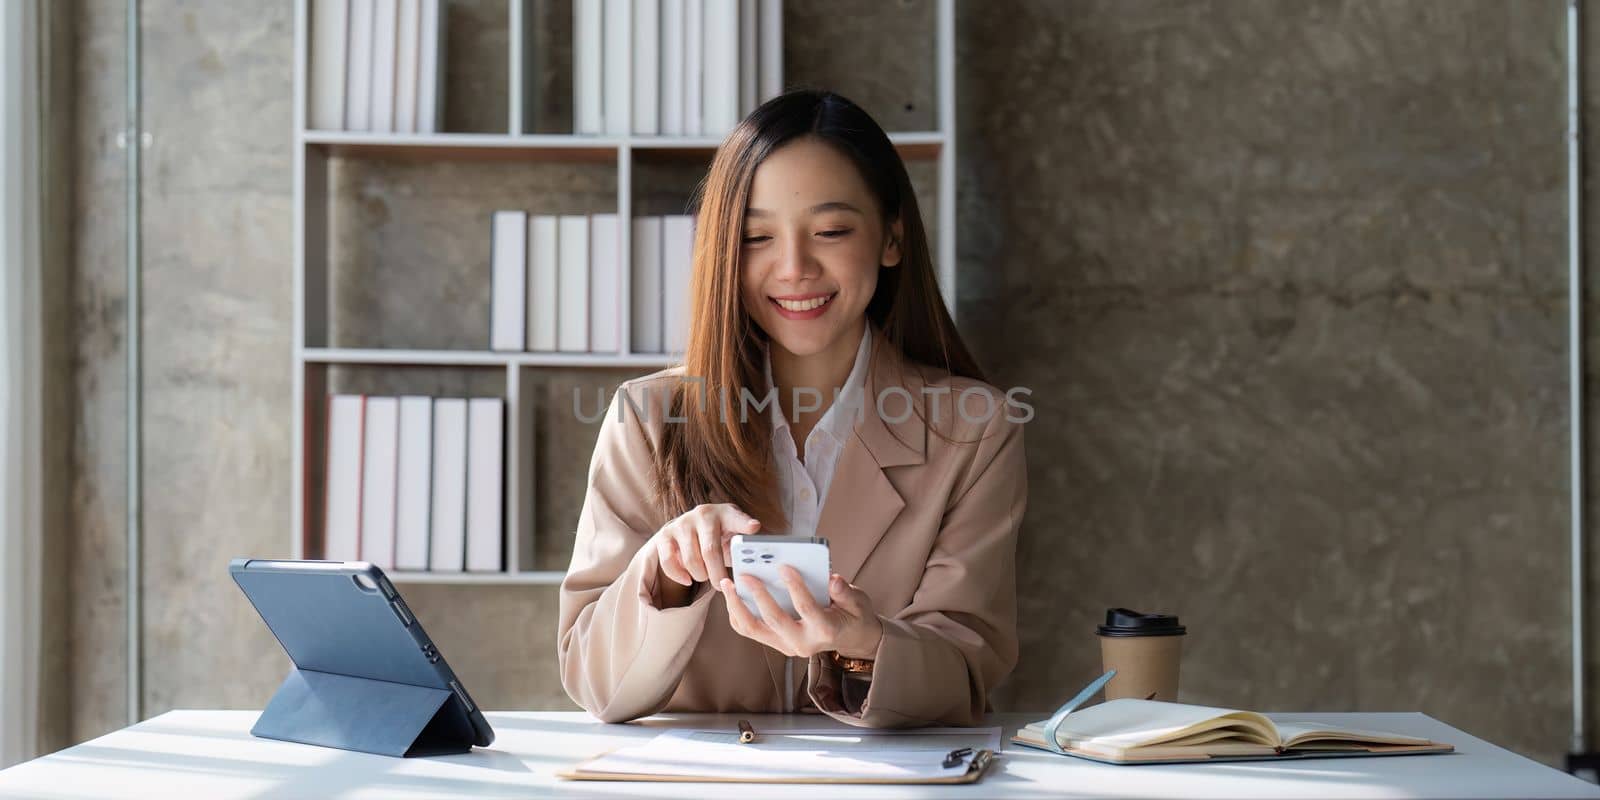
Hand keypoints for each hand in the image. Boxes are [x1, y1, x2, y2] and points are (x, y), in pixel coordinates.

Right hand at [652, 503, 760, 586]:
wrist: (687, 530)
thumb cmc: (717, 537)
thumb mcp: (733, 536)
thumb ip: (744, 547)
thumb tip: (755, 562)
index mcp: (725, 514)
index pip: (736, 518)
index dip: (744, 523)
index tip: (754, 527)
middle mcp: (703, 515)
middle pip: (711, 550)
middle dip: (717, 574)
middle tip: (722, 585)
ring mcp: (682, 523)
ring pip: (691, 559)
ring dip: (700, 575)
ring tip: (705, 576)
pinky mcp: (665, 534)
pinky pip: (669, 562)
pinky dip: (679, 576)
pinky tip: (688, 579)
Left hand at [718, 566, 883, 659]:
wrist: (851, 639)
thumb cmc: (854, 616)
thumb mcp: (859, 602)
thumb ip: (846, 592)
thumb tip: (833, 579)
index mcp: (825, 630)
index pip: (806, 607)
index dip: (795, 586)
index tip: (783, 565)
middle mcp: (803, 642)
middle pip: (774, 620)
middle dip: (758, 595)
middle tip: (745, 574)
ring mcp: (787, 646)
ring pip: (755, 629)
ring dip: (737, 606)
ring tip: (727, 585)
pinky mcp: (777, 643)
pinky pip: (750, 630)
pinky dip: (737, 614)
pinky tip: (732, 596)